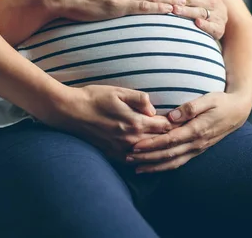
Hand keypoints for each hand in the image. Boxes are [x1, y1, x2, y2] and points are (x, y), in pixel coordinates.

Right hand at [55, 85, 176, 161]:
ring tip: (168, 145)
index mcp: (134, 122)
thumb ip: (139, 99)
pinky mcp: (111, 154)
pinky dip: (142, 157)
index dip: (174, 123)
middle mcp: (130, 139)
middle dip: (169, 137)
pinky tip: (147, 155)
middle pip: (158, 141)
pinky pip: (132, 160)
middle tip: (181, 133)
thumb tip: (153, 109)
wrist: (69, 111)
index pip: (163, 126)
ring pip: (147, 153)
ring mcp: (120, 149)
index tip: (182, 120)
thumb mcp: (118, 92)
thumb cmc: (93, 97)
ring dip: (157, 148)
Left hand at [126, 92, 250, 172]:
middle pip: (168, 154)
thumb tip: (172, 116)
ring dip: (153, 166)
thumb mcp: (208, 99)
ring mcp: (197, 148)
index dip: (152, 144)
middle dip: (147, 157)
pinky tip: (152, 168)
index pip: (170, 140)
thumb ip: (190, 107)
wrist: (237, 112)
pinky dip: (164, 167)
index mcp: (197, 129)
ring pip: (172, 162)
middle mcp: (196, 143)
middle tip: (128, 158)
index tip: (136, 145)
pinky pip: (179, 162)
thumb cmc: (221, 102)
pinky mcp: (197, 150)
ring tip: (135, 168)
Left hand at [162, 0, 227, 39]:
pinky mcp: (219, 28)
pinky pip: (212, 26)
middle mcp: (212, 1)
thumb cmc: (204, 2)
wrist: (222, 19)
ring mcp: (217, 15)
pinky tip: (197, 23)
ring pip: (200, 12)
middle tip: (164, 0)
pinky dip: (205, 25)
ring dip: (187, 11)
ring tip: (175, 10)